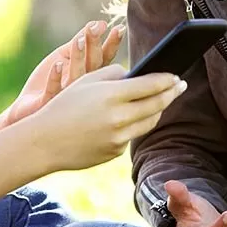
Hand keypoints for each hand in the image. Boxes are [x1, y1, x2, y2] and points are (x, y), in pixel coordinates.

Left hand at [3, 20, 124, 126]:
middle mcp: (82, 87)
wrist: (27, 109)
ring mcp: (66, 96)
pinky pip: (53, 91)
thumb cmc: (48, 81)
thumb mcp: (63, 56)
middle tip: (94, 29)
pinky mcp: (48, 103)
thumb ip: (81, 40)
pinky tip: (57, 65)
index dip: (111, 44)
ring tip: (78, 41)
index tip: (119, 28)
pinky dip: (55, 78)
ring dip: (78, 59)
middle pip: (93, 66)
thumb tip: (100, 22)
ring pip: (76, 78)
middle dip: (94, 46)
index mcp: (88, 75)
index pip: (104, 58)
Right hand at [30, 64, 185, 171]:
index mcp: (111, 95)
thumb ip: (114, 74)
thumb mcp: (86, 81)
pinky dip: (134, 125)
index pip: (150, 85)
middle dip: (171, 93)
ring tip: (163, 100)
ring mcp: (118, 137)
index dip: (167, 80)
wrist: (45, 142)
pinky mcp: (115, 151)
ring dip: (158, 110)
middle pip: (156, 104)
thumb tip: (136, 75)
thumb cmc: (63, 105)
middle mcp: (118, 117)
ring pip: (149, 122)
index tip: (176, 75)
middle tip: (181, 85)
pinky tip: (132, 118)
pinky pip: (131, 135)